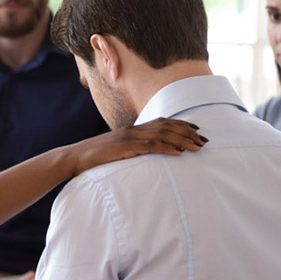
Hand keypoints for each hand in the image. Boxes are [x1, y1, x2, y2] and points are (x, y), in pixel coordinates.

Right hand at [66, 118, 205, 174]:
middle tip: (205, 140)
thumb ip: (131, 148)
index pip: (161, 122)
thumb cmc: (95, 157)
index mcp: (132, 129)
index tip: (197, 128)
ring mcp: (129, 137)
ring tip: (198, 146)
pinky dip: (167, 148)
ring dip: (182, 139)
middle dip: (188, 132)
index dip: (181, 124)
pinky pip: (150, 146)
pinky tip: (179, 152)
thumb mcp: (116, 150)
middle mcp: (133, 130)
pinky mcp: (125, 148)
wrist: (75, 158)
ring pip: (162, 134)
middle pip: (166, 126)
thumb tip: (145, 153)